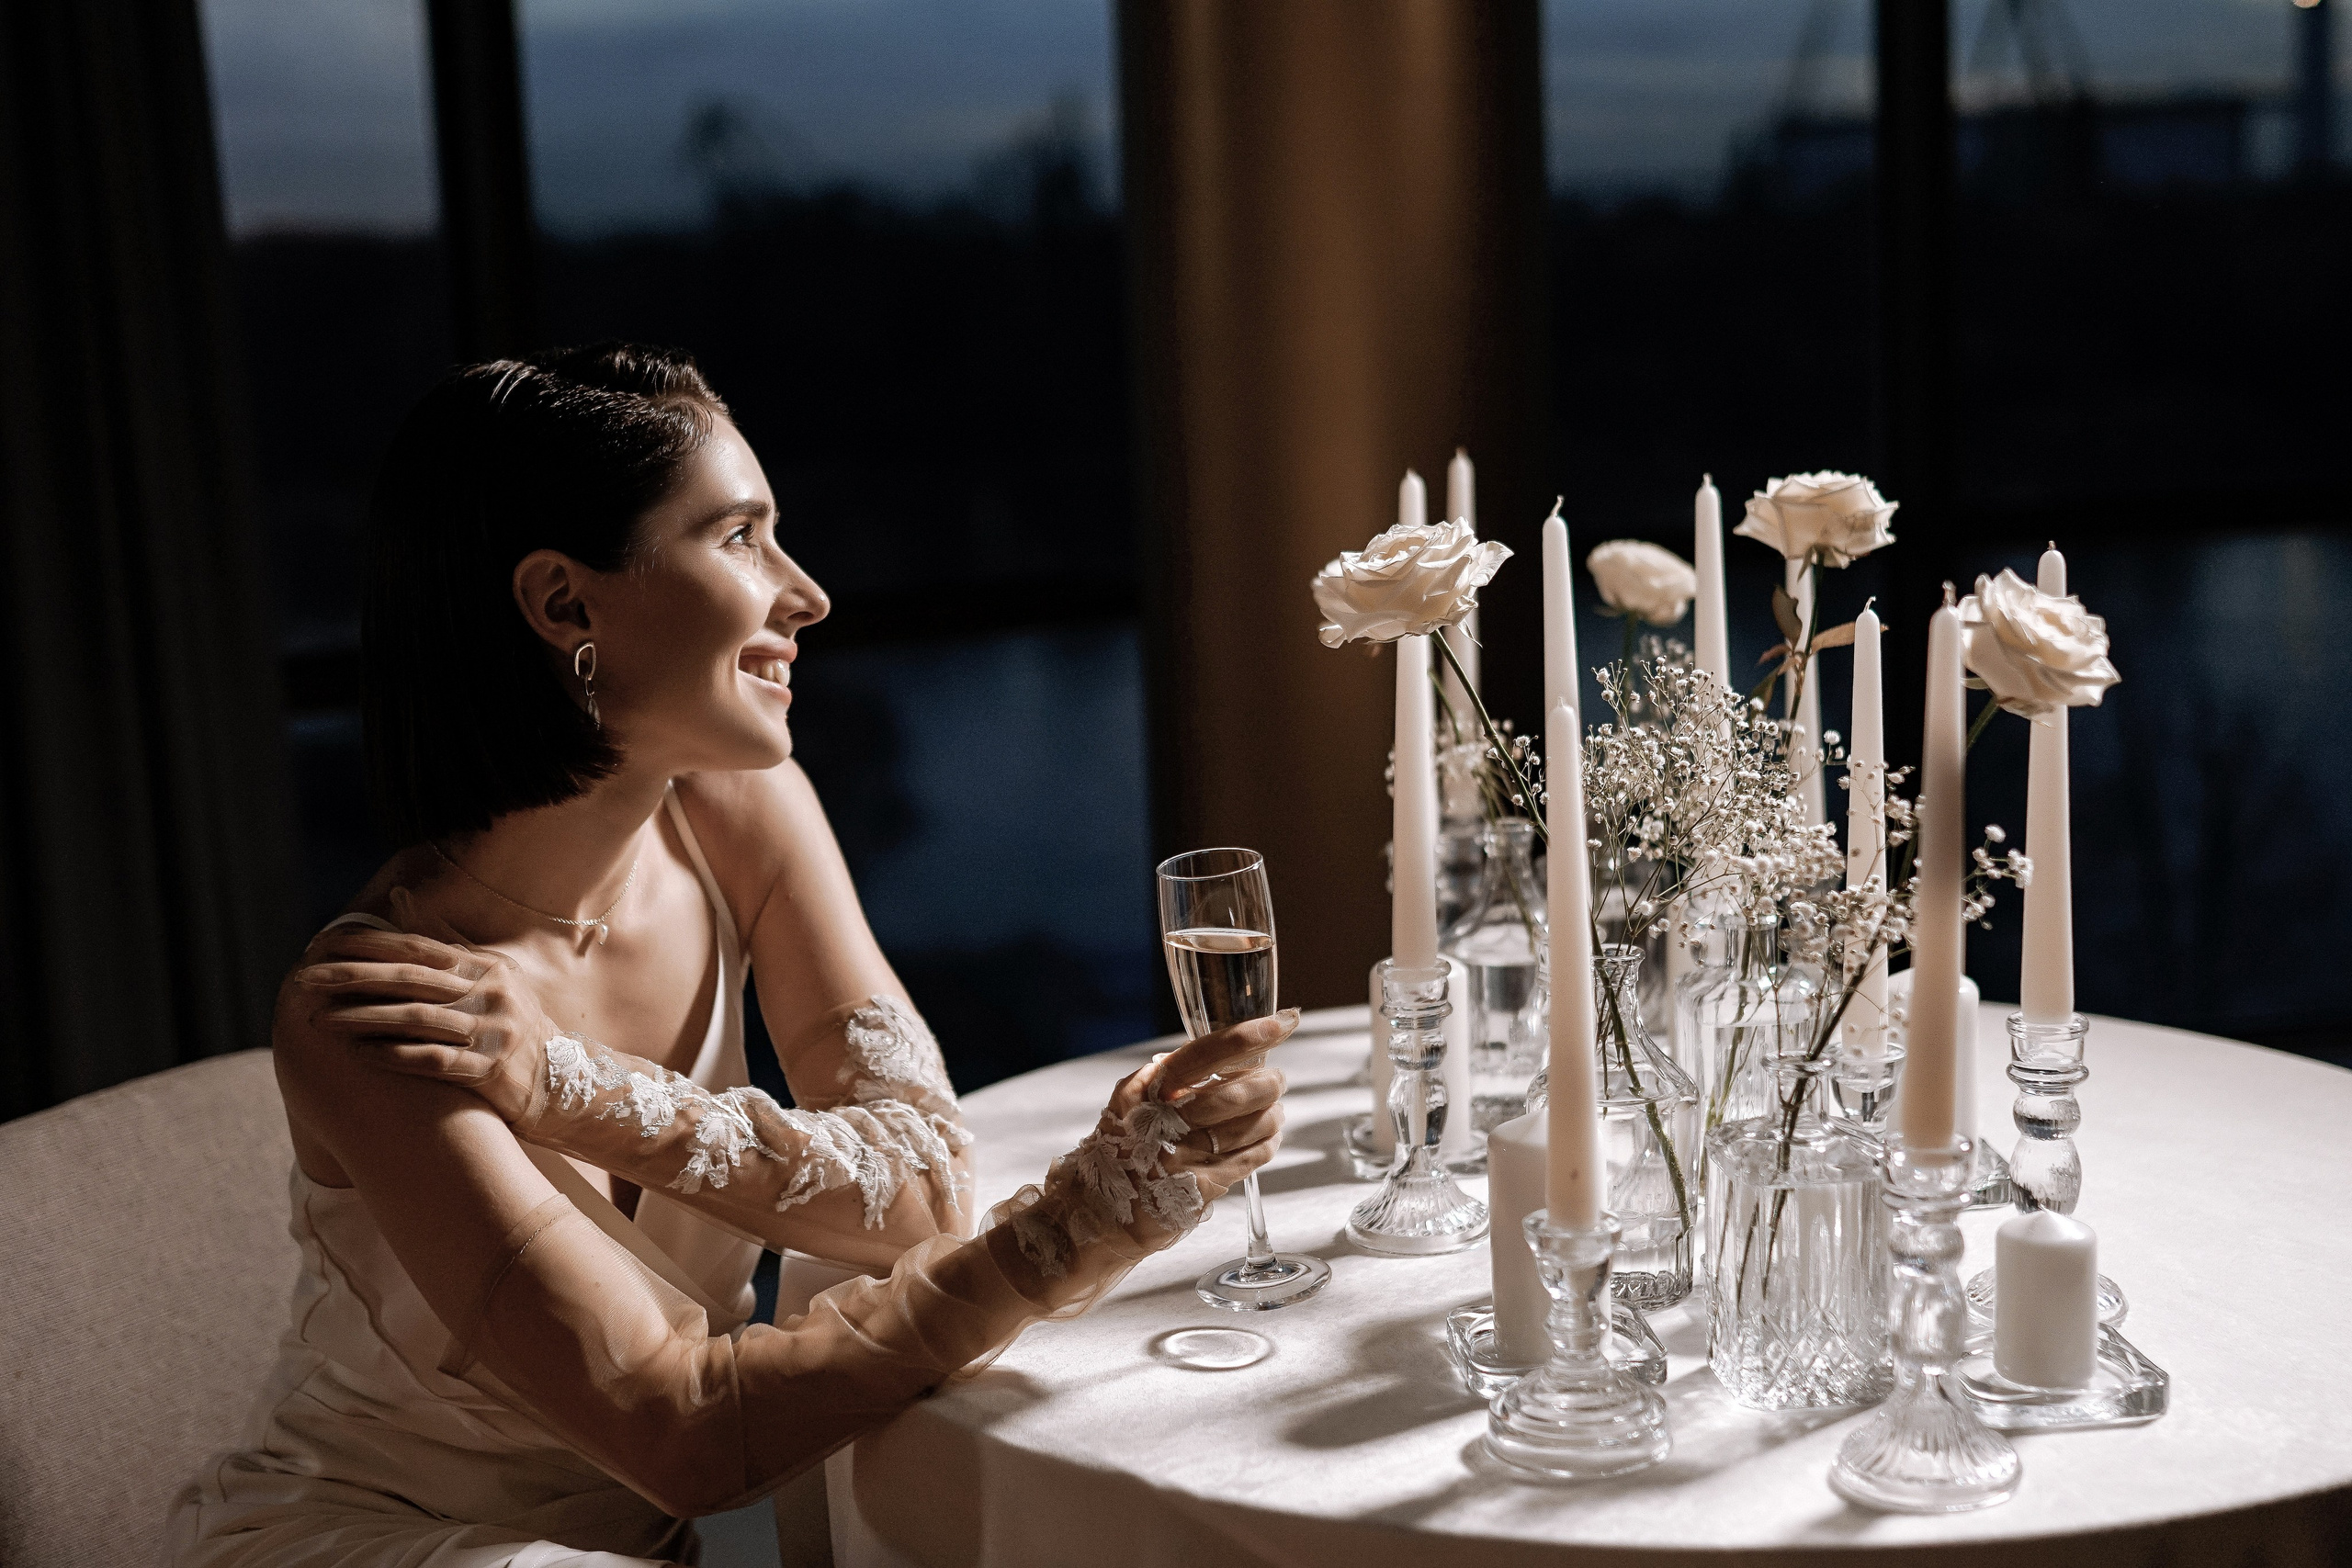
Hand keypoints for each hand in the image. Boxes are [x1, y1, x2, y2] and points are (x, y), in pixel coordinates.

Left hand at [286, 892, 554, 1123]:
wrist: (564, 1086)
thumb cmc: (512, 1032)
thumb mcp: (491, 982)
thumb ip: (445, 948)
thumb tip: (399, 895)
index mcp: (488, 969)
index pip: (421, 950)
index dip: (372, 946)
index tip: (327, 944)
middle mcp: (493, 994)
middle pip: (412, 981)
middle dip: (353, 979)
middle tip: (306, 980)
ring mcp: (493, 1032)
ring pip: (417, 1019)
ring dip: (363, 1018)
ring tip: (320, 1020)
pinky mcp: (490, 1070)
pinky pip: (433, 1060)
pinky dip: (393, 1055)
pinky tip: (359, 1053)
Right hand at [1109, 1009, 1295, 1203]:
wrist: (1097, 1212)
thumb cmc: (1121, 1149)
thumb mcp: (1128, 1103)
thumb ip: (1165, 1076)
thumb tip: (1215, 1051)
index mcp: (1147, 1091)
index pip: (1203, 1054)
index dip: (1246, 1037)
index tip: (1281, 1022)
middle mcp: (1164, 1123)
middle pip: (1234, 1095)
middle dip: (1268, 1084)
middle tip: (1276, 1079)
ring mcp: (1183, 1158)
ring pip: (1249, 1128)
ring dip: (1272, 1115)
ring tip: (1274, 1111)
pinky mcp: (1200, 1188)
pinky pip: (1250, 1159)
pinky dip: (1267, 1144)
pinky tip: (1268, 1138)